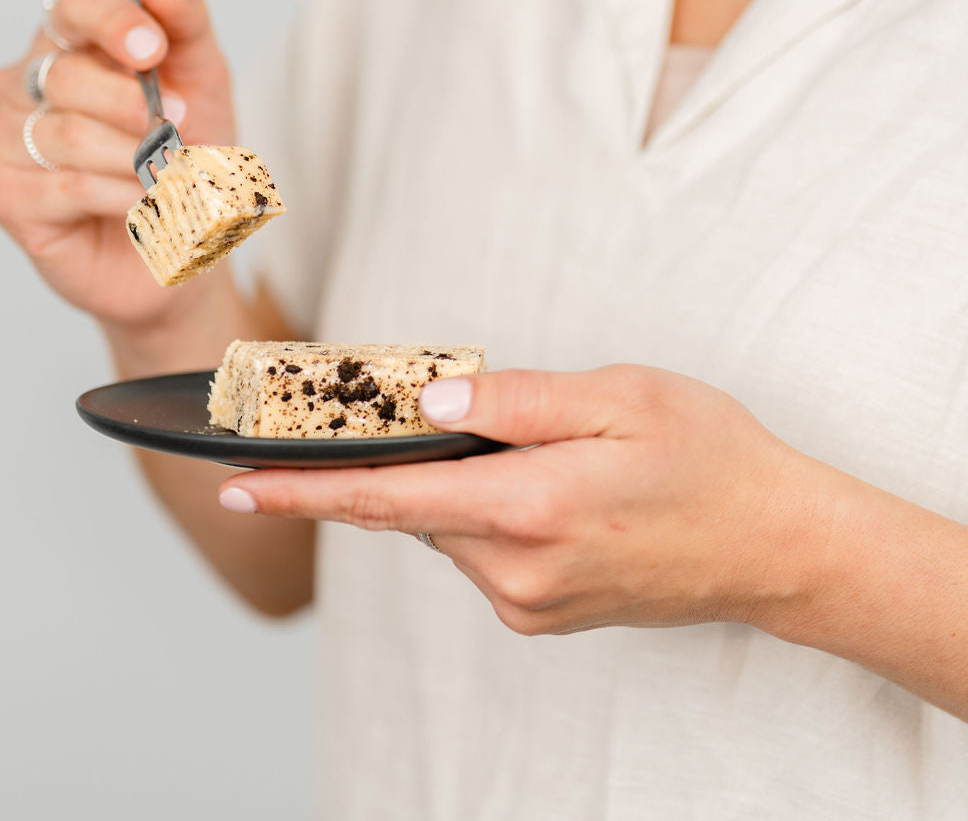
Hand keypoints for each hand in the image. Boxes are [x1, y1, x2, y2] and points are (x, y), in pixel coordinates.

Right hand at [0, 0, 236, 325]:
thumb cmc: (186, 151)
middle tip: (175, 129)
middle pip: (66, 74)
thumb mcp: (203, 81)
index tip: (154, 50)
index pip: (77, 3)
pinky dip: (121, 195)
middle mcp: (24, 82)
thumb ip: (186, 26)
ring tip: (164, 173)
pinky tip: (141, 202)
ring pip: (67, 134)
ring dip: (135, 159)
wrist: (187, 238)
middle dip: (134, 106)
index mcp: (70, 40)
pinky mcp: (7, 196)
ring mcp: (5, 138)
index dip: (114, 20)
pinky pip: (66, 186)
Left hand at [217, 365, 827, 636]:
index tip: (235, 486)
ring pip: (449, 527)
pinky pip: (482, 551)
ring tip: (546, 445)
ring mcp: (530, 603)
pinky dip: (489, 510)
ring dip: (461, 482)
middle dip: (406, 459)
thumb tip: (428, 402)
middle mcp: (519, 572)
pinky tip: (555, 486)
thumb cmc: (709, 456)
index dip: (304, 492)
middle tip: (444, 409)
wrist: (777, 546)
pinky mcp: (542, 617)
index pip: (389, 499)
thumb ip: (517, 399)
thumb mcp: (621, 396)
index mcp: (533, 508)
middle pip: (415, 508)